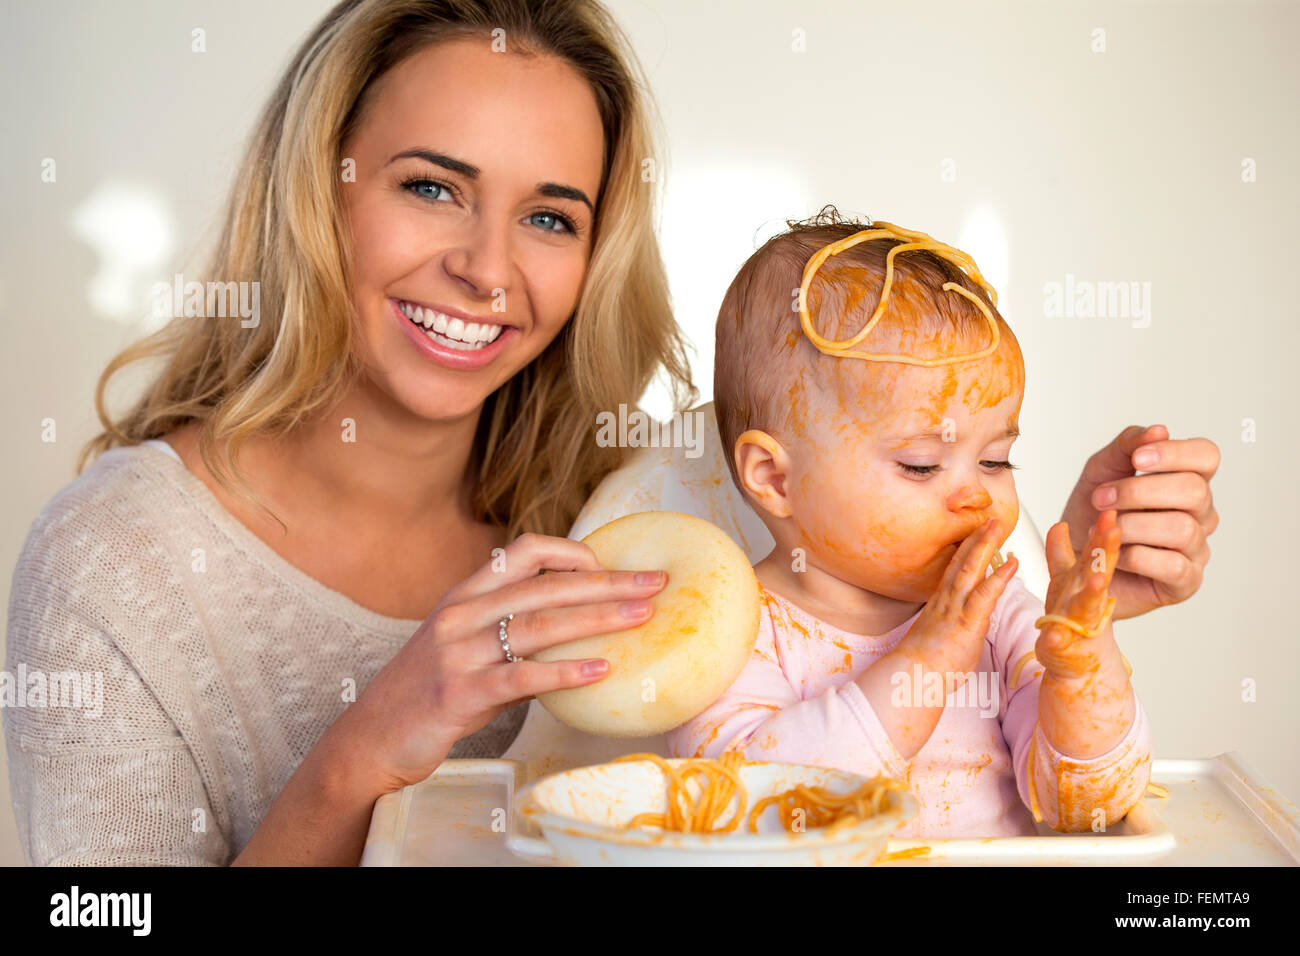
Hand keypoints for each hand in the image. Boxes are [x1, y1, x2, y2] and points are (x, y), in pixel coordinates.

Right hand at [340, 532, 668, 792]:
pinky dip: (565, 673)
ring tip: (642, 617)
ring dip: (599, 619)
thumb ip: (511, 632)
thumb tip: (578, 628)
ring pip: (540, 625)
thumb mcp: (465, 648)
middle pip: (546, 586)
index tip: (611, 565)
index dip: (572, 552)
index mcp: (465, 595)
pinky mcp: (459, 693)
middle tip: (655, 584)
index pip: (524, 551)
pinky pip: (522, 677)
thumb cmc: (428, 693)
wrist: (370, 738)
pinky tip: (601, 672)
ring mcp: (459, 652)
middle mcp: (462, 614)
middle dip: (607, 582)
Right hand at [906, 518, 1019, 688]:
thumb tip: (954, 636)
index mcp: (938, 605)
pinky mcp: (967, 620)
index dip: (964, 552)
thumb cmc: (921, 669)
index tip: (974, 536)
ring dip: (986, 546)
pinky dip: (1000, 576)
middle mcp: (945, 600)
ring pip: (971, 569)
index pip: (953, 572)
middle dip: (976, 539)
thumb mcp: (934, 644)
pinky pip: (986, 594)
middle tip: (988, 520)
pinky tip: (1012, 563)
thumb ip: (947, 634)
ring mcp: (955, 608)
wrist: (911, 677)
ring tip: (998, 526)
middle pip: (961, 562)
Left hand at [1035, 510, 1121, 680]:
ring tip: (1095, 580)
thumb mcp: (1067, 581)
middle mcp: (1091, 598)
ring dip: (1092, 591)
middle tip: (1114, 527)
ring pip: (1089, 604)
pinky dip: (1057, 638)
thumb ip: (1062, 554)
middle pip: (1102, 570)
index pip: (1100, 549)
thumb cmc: (1074, 616)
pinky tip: (1054, 635)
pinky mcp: (1064, 647)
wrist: (1079, 663)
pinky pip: (1061, 641)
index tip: (1112, 506)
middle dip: (1106, 550)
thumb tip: (1059, 525)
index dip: (1105, 529)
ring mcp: (1081, 623)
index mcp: (1088, 579)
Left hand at [1059, 424, 1218, 619]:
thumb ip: (1128, 446)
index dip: (1175, 453)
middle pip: (1194, 490)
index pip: (1206, 456)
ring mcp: (1196, 549)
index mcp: (1187, 480)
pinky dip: (1134, 556)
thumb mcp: (1101, 470)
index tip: (1138, 459)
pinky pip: (1172, 565)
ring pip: (1181, 528)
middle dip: (1138, 491)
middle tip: (1101, 499)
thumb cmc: (1094, 513)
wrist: (1073, 557)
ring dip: (1131, 525)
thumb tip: (1159, 430)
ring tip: (1104, 528)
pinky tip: (1115, 553)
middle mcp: (1200, 513)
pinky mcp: (1185, 581)